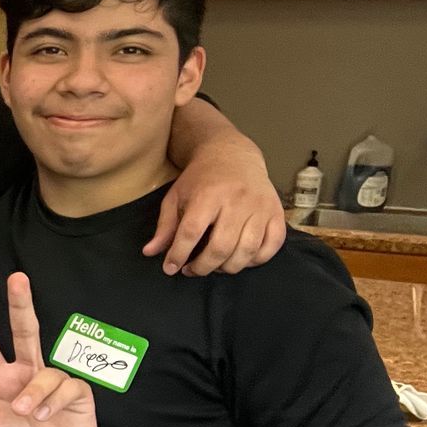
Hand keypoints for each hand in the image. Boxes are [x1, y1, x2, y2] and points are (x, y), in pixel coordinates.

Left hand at [0, 272, 97, 426]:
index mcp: (0, 380)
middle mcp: (26, 374)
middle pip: (24, 331)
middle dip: (21, 304)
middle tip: (17, 277)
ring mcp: (52, 381)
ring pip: (45, 371)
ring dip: (33, 394)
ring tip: (26, 414)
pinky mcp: (76, 392)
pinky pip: (65, 386)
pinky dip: (53, 402)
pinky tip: (47, 417)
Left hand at [143, 143, 283, 275]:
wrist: (233, 156)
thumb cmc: (200, 180)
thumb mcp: (176, 197)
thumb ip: (165, 226)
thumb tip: (150, 253)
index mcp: (208, 195)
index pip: (192, 232)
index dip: (179, 254)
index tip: (170, 268)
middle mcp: (237, 201)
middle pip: (221, 246)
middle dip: (203, 267)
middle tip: (191, 270)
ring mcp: (260, 207)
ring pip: (247, 250)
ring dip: (227, 268)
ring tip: (213, 266)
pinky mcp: (277, 212)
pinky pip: (272, 245)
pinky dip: (257, 260)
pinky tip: (240, 259)